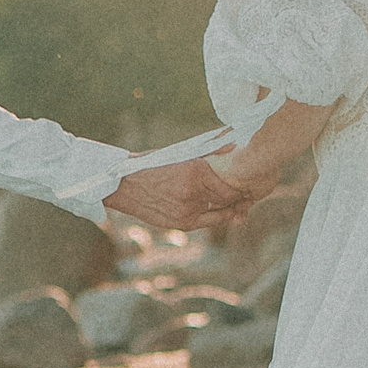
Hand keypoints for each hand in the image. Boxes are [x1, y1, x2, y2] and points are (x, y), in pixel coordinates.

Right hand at [107, 158, 246, 229]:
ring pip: (217, 213)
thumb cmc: (152, 165)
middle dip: (236, 200)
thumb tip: (233, 145)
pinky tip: (210, 210)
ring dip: (224, 209)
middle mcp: (194, 192)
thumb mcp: (180, 154)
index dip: (239, 189)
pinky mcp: (180, 223)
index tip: (243, 188)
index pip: (229, 187)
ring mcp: (187, 210)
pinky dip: (210, 217)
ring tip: (230, 204)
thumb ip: (208, 153)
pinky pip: (204, 222)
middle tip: (244, 197)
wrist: (124, 184)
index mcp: (196, 170)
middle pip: (226, 201)